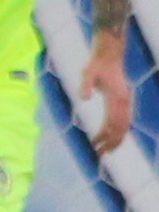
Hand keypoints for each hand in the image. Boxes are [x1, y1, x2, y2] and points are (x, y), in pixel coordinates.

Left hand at [80, 36, 135, 156]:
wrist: (110, 56)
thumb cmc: (96, 65)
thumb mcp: (87, 73)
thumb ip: (85, 85)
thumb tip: (84, 98)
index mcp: (117, 98)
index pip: (111, 122)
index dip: (103, 135)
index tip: (94, 145)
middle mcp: (124, 102)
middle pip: (121, 128)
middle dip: (111, 142)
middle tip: (100, 155)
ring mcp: (126, 102)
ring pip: (125, 126)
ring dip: (116, 139)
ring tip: (106, 151)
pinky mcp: (124, 101)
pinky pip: (124, 120)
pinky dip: (120, 131)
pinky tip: (112, 138)